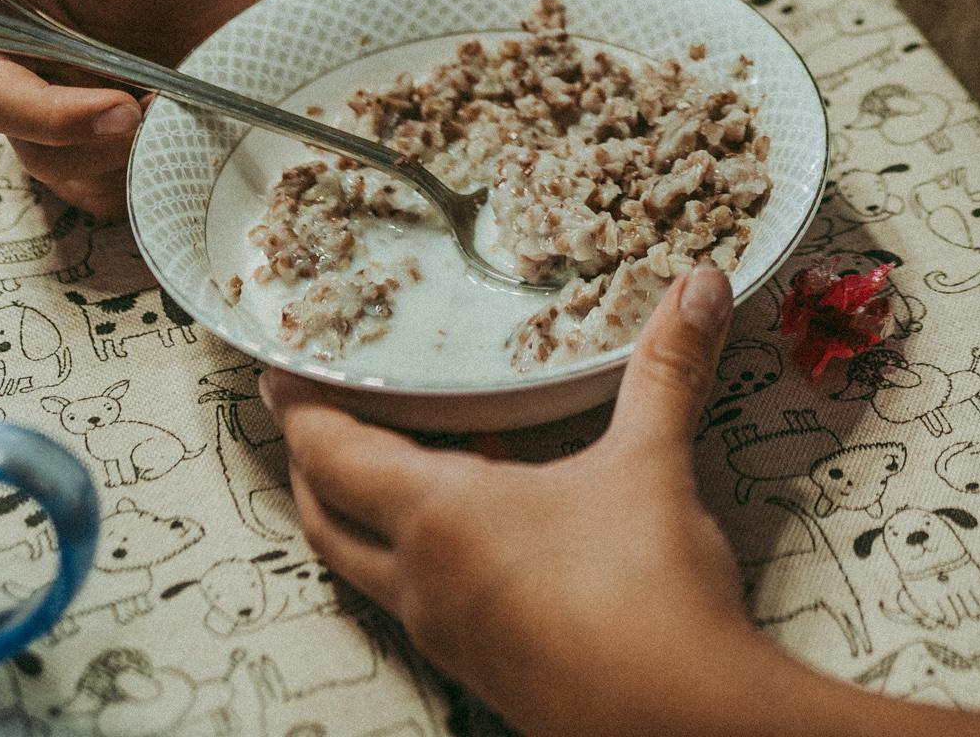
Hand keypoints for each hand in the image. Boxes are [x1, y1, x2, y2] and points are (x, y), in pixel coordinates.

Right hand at [0, 0, 267, 213]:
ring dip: (123, 150)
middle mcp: (15, 69)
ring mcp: (49, 115)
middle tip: (153, 107)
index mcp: (2, 15)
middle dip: (88, 135)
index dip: (40, 111)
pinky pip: (95, 191)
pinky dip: (138, 171)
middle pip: (15, 135)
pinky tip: (172, 128)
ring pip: (57, 169)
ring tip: (174, 99)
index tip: (120, 106)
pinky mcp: (87, 150)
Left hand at [271, 264, 804, 736]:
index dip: (302, 411)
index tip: (280, 375)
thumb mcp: (652, 463)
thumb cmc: (643, 596)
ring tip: (384, 457)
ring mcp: (451, 632)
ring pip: (369, 564)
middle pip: (327, 519)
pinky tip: (472, 524)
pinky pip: (419, 594)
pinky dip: (413, 548)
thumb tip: (699, 287)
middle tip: (312, 414)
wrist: (678, 723)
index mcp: (440, 521)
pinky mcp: (486, 664)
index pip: (335, 457)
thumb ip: (668, 368)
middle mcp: (426, 582)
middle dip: (311, 464)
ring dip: (358, 511)